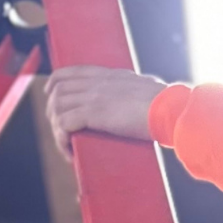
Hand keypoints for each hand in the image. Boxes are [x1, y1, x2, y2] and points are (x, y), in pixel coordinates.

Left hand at [45, 65, 166, 156]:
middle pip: (58, 90)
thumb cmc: (168, 106)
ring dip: (56, 130)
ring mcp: (95, 96)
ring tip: (65, 146)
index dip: (55, 83)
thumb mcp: (148, 90)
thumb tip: (149, 95)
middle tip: (59, 131)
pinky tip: (69, 150)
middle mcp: (98, 82)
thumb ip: (139, 92)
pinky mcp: (94, 113)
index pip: (72, 72)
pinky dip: (62, 139)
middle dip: (52, 112)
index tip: (51, 95)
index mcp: (111, 75)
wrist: (171, 110)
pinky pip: (64, 123)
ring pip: (57, 108)